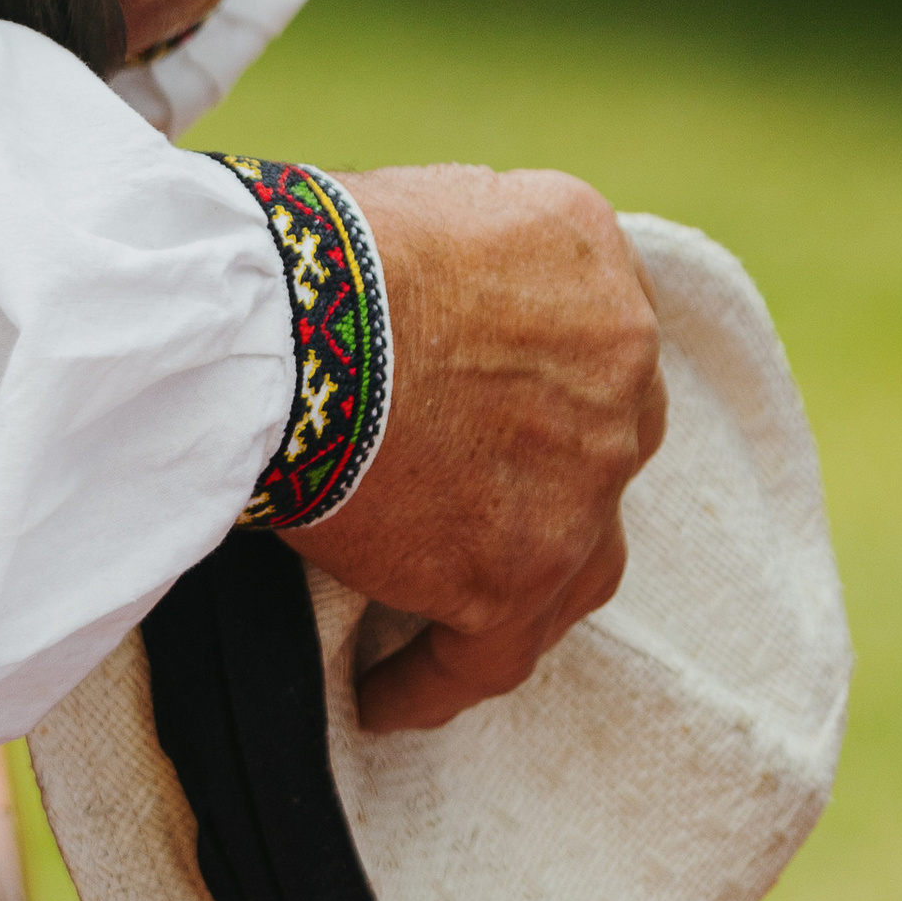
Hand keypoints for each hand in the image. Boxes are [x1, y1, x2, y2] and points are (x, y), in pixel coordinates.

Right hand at [285, 163, 665, 734]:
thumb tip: (458, 299)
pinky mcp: (518, 578)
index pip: (593, 327)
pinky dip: (433, 681)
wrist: (284, 320)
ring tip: (451, 605)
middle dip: (549, 462)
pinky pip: (491, 656)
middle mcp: (618, 368)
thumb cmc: (321, 247)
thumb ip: (482, 252)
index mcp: (590, 255)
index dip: (546, 366)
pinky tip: (382, 700)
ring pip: (580, 559)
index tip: (500, 397)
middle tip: (467, 486)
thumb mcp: (435, 200)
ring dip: (525, 576)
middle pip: (604, 436)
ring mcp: (583, 485)